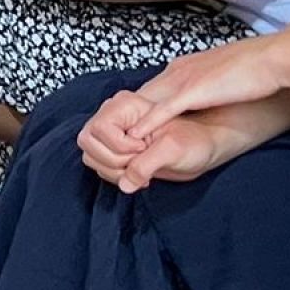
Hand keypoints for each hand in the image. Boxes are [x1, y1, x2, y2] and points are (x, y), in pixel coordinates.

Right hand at [78, 94, 229, 192]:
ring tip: (140, 170)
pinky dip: (114, 175)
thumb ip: (146, 164)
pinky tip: (136, 174)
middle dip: (114, 160)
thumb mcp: (172, 150)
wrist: (201, 149)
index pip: (98, 128)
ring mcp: (111, 134)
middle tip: (141, 161)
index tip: (143, 149)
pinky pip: (98, 166)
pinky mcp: (113, 150)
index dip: (118, 145)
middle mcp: (113, 117)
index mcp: (125, 105)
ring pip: (90, 156)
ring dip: (113, 170)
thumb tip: (125, 184)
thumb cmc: (194, 141)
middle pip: (88, 142)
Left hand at [91, 37, 287, 148]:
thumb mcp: (220, 75)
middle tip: (110, 138)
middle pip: (142, 97)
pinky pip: (165, 110)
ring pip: (147, 104)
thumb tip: (203, 94)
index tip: (126, 127)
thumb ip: (205, 84)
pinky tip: (137, 138)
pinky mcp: (194, 91)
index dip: (139, 111)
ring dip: (131, 125)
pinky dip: (149, 124)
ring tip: (116, 144)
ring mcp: (183, 80)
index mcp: (183, 68)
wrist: (272, 58)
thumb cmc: (254, 67)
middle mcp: (176, 72)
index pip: (152, 91)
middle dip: (126, 118)